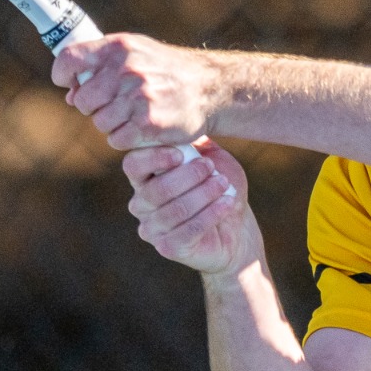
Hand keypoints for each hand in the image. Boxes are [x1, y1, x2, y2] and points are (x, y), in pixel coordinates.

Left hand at [54, 33, 219, 149]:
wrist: (208, 87)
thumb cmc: (166, 70)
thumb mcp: (136, 53)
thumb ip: (101, 67)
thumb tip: (71, 94)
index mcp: (119, 48)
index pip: (70, 59)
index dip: (63, 74)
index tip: (69, 83)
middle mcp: (127, 70)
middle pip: (83, 100)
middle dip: (93, 106)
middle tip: (113, 104)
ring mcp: (138, 97)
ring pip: (100, 122)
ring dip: (112, 124)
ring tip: (132, 114)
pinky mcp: (149, 123)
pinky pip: (117, 139)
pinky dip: (126, 138)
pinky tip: (141, 127)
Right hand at [122, 141, 256, 276]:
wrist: (237, 229)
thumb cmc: (221, 188)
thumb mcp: (214, 159)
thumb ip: (199, 143)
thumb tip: (188, 122)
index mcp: (145, 179)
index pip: (133, 165)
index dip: (153, 158)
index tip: (181, 154)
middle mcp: (142, 205)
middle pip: (155, 190)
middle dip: (187, 176)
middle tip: (211, 168)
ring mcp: (153, 229)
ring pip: (174, 211)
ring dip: (203, 194)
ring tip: (224, 184)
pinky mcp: (170, 248)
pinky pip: (188, 230)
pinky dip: (210, 214)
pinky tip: (227, 203)